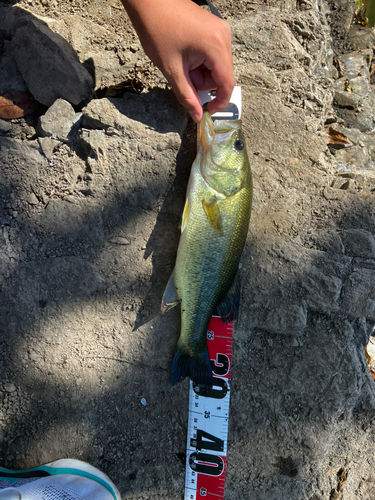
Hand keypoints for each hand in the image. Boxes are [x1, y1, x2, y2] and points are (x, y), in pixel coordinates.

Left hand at [121, 0, 234, 121]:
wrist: (149, 2)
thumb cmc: (157, 30)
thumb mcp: (172, 71)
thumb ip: (187, 96)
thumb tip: (197, 115)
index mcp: (216, 46)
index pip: (227, 83)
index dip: (219, 102)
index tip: (207, 111)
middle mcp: (223, 36)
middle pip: (222, 75)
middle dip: (203, 82)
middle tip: (183, 75)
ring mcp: (220, 30)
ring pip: (217, 66)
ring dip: (201, 72)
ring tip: (182, 61)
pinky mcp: (214, 28)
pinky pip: (213, 54)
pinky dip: (201, 61)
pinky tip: (186, 54)